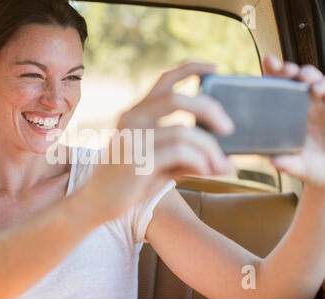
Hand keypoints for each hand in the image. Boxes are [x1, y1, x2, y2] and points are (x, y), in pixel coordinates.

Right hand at [79, 62, 235, 223]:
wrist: (96, 202)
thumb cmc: (129, 182)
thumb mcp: (161, 164)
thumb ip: (190, 157)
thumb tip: (228, 164)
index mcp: (136, 113)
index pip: (165, 81)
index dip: (191, 69)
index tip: (215, 68)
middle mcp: (132, 119)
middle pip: (177, 98)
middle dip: (210, 110)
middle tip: (228, 128)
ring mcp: (132, 138)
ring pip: (183, 131)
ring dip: (209, 149)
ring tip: (220, 164)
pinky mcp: (137, 160)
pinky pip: (180, 152)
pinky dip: (200, 161)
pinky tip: (205, 170)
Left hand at [263, 56, 324, 188]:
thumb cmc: (314, 168)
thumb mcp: (300, 168)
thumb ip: (287, 163)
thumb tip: (274, 160)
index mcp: (289, 113)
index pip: (279, 88)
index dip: (274, 72)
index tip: (269, 62)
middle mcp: (307, 105)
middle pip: (299, 79)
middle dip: (293, 71)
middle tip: (288, 71)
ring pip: (320, 82)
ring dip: (314, 79)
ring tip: (312, 87)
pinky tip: (322, 90)